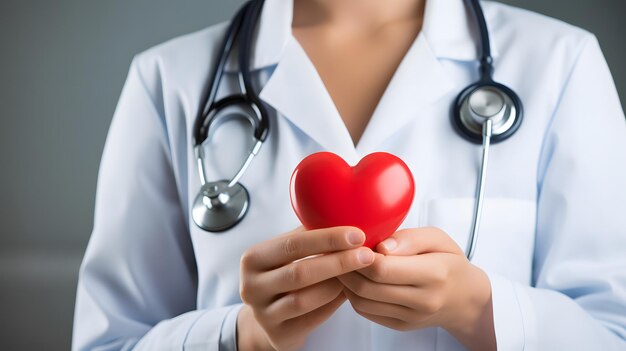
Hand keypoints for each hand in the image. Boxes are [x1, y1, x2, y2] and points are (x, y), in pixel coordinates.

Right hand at [237, 226, 375, 350]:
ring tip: (360, 274)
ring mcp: (262, 313)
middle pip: (299, 272)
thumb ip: (308, 236)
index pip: (292, 244)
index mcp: (253, 258)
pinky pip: (312, 318)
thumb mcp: (288, 254)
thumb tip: (346, 214)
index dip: (326, 238)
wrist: (268, 319)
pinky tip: (349, 292)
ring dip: (337, 285)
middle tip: (366, 255)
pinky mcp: (277, 334)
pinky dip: (333, 303)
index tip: (356, 234)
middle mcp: (251, 286)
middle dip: (338, 262)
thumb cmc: (285, 275)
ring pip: (305, 299)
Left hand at [337, 227, 495, 350]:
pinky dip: (352, 294)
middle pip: (368, 286)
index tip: (350, 241)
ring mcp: (410, 317)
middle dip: (346, 267)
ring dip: (345, 282)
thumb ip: (410, 238)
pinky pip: (366, 312)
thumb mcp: (438, 239)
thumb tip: (381, 246)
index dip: (359, 255)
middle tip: (338, 250)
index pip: (382, 268)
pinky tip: (352, 279)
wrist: (464, 298)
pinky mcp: (400, 325)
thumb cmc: (449, 262)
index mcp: (434, 274)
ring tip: (342, 263)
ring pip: (362, 302)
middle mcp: (423, 300)